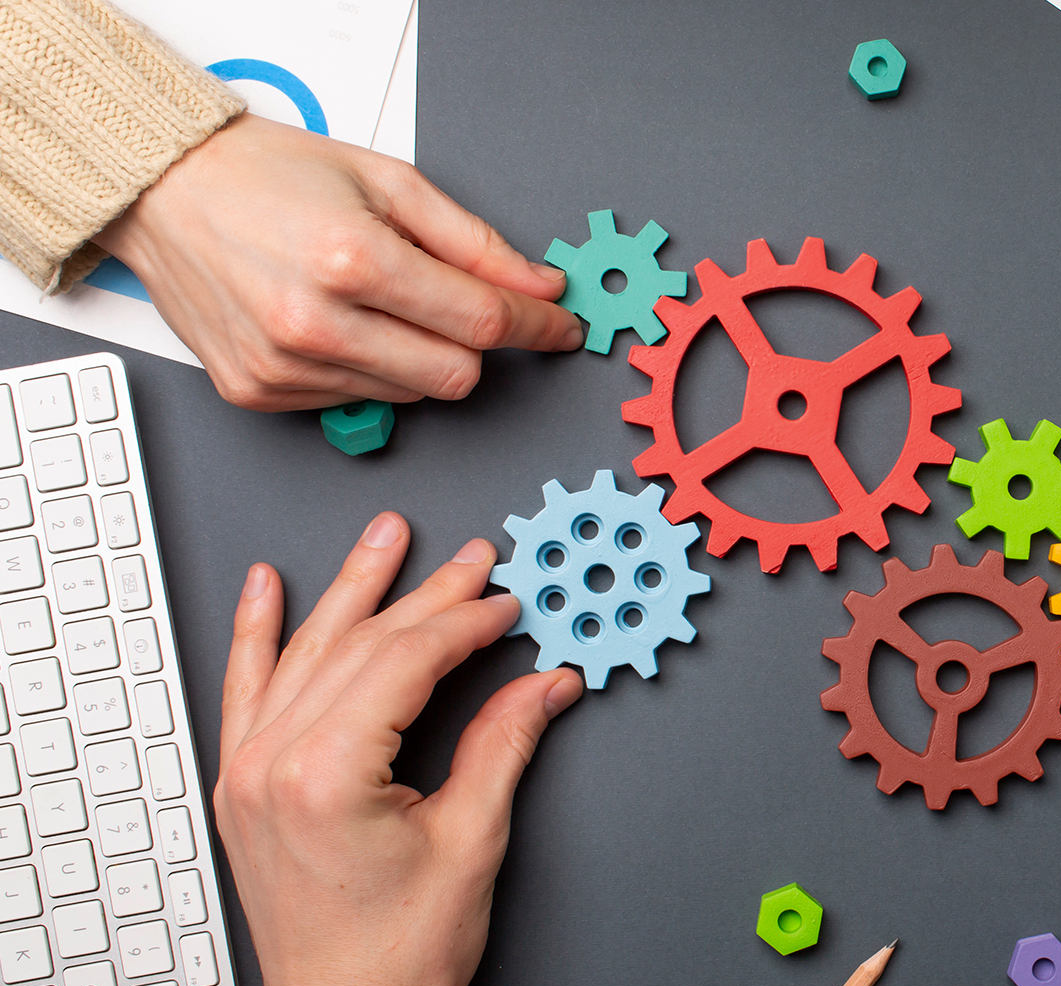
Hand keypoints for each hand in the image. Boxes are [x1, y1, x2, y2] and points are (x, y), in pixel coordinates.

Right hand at [96, 114, 582, 410]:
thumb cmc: (270, 176)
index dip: (537, 328)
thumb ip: (476, 244)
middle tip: (458, 303)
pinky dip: (367, 367)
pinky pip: (355, 400)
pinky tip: (337, 322)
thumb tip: (540, 288)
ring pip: (410, 394)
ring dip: (418, 355)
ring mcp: (283, 367)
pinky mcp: (259, 394)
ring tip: (377, 300)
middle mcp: (314, 324)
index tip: (561, 329)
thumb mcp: (389, 182)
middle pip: (454, 374)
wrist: (165, 192)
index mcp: (352, 260)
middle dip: (474, 342)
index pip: (481, 322)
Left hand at [214, 513, 583, 985]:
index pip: (405, 661)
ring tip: (384, 538)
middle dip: (423, 596)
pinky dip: (257, 635)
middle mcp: (273, 764)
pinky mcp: (244, 787)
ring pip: (305, 653)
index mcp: (327, 775)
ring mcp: (249, 773)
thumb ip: (502, 745)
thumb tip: (543, 685)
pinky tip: (266, 590)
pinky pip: (246, 689)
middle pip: (358, 646)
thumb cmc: (397, 960)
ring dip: (349, 590)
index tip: (507, 603)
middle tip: (471, 558)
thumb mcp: (471, 842)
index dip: (465, 622)